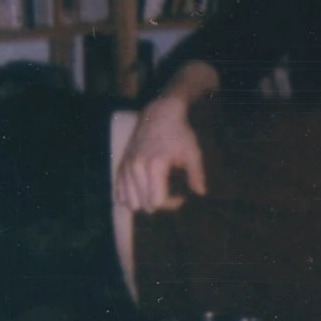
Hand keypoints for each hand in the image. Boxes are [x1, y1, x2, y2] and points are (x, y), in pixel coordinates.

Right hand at [115, 92, 205, 209]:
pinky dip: (132, 197)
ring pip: (131, 203)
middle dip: (161, 204)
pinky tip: (145, 189)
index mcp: (155, 165)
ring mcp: (125, 168)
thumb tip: (200, 193)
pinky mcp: (120, 167)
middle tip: (172, 192)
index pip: (157, 202)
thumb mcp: (193, 152)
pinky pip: (120, 195)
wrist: (158, 115)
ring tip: (158, 190)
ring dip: (145, 202)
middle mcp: (136, 168)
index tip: (181, 195)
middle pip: (145, 205)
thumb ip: (197, 174)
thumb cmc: (179, 133)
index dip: (172, 204)